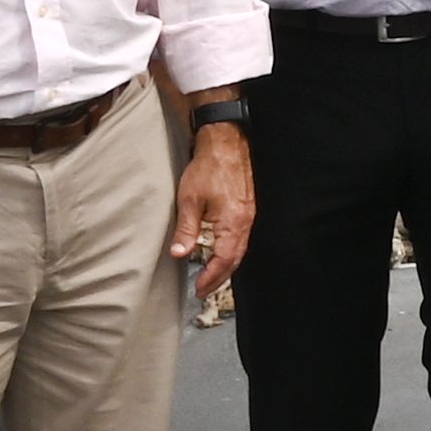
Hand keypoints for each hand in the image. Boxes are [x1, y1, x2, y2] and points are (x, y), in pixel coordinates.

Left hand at [168, 125, 254, 314]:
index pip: (224, 260)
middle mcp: (246, 222)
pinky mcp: (248, 208)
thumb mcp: (189, 199)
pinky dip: (232, 251)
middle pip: (236, 259)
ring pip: (241, 249)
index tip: (198, 289)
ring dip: (227, 266)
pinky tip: (223, 252)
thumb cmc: (209, 167)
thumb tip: (179, 254)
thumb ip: (186, 230)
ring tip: (212, 276)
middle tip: (204, 290)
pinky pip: (243, 237)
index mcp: (233, 223)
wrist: (227, 141)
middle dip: (220, 277)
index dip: (211, 278)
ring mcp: (250, 215)